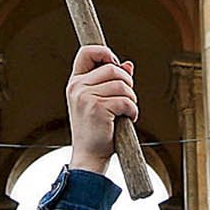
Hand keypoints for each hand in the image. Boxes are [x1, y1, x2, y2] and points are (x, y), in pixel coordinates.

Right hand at [66, 44, 135, 174]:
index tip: (116, 65)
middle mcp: (77, 87)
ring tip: (127, 111)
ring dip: (132, 99)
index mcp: (75, 82)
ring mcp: (85, 97)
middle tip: (128, 99)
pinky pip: (125, 100)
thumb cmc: (97, 130)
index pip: (87, 52)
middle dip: (127, 82)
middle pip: (112, 68)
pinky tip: (129, 119)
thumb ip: (111, 81)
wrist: (89, 156)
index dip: (105, 53)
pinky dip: (133, 110)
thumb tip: (128, 64)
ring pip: (122, 84)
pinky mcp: (97, 108)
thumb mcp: (101, 101)